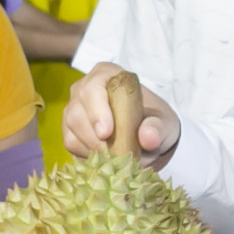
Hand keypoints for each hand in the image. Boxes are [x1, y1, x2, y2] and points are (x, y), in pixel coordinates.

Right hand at [62, 63, 179, 164]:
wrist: (147, 136)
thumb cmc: (153, 121)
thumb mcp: (164, 123)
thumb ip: (158, 127)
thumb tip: (149, 138)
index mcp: (107, 75)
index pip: (93, 88)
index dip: (97, 110)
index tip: (106, 133)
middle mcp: (84, 88)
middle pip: (77, 112)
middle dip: (95, 138)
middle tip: (116, 154)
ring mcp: (74, 108)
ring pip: (71, 129)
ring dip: (92, 148)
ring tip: (115, 157)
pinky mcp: (69, 129)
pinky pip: (70, 143)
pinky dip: (87, 154)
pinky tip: (105, 158)